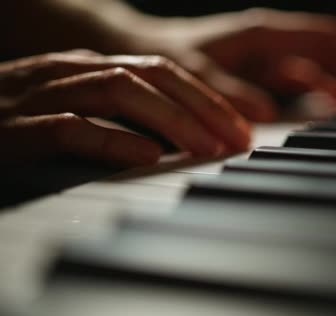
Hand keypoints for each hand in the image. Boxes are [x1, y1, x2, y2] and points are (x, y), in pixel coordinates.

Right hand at [0, 50, 250, 165]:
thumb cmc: (17, 119)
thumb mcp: (76, 108)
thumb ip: (121, 115)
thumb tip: (177, 140)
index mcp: (90, 67)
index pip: (163, 72)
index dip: (207, 98)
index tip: (242, 128)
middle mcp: (72, 72)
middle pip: (151, 75)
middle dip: (203, 106)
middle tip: (238, 139)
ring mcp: (43, 95)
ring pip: (119, 91)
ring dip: (171, 120)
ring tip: (206, 148)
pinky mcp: (15, 127)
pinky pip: (70, 128)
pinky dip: (112, 139)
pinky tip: (147, 156)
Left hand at [127, 8, 335, 120]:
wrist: (137, 50)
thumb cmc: (165, 54)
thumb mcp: (194, 74)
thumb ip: (229, 94)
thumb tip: (266, 117)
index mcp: (264, 34)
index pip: (327, 39)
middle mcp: (271, 44)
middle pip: (328, 54)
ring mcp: (266, 60)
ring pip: (314, 72)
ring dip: (330, 93)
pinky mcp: (257, 76)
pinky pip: (295, 87)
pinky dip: (309, 101)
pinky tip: (312, 120)